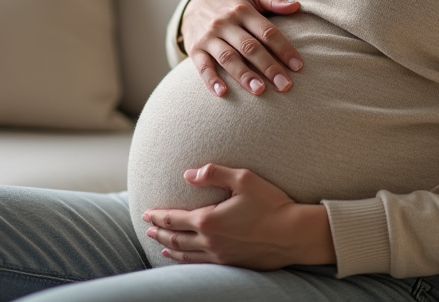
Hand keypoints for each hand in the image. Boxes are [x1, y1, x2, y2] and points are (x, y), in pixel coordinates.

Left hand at [143, 163, 334, 268]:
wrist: (293, 234)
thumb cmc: (271, 204)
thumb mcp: (244, 179)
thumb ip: (214, 173)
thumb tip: (189, 174)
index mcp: (208, 220)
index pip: (174, 219)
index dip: (157, 216)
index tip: (145, 213)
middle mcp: (210, 241)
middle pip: (175, 238)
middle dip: (158, 232)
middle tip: (147, 228)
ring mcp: (219, 256)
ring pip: (185, 254)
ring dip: (169, 248)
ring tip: (159, 244)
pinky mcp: (231, 264)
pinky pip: (199, 264)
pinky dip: (185, 261)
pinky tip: (183, 258)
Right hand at [181, 0, 302, 96]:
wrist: (193, 5)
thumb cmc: (231, 3)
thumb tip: (297, 6)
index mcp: (243, 10)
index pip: (267, 31)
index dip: (284, 49)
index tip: (298, 67)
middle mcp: (225, 23)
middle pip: (250, 47)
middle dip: (268, 67)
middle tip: (285, 85)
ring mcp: (209, 37)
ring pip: (228, 57)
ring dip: (244, 75)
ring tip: (260, 90)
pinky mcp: (195, 49)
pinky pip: (202, 66)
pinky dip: (211, 80)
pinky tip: (222, 93)